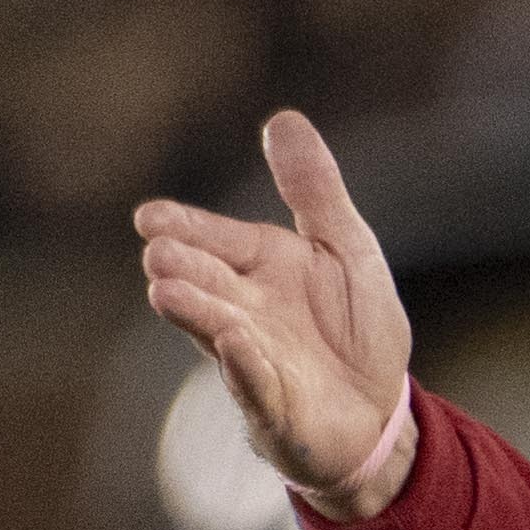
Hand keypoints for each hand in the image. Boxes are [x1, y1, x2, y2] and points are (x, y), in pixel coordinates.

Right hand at [135, 111, 416, 520]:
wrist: (379, 410)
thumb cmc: (354, 327)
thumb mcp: (346, 248)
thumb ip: (315, 191)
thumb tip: (283, 119)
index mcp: (258, 267)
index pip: (214, 239)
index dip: (184, 228)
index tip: (151, 217)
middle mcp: (244, 311)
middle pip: (207, 284)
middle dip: (183, 269)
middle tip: (157, 253)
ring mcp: (254, 361)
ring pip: (219, 333)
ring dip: (197, 314)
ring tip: (167, 291)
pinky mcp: (275, 409)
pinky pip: (258, 387)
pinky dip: (247, 367)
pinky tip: (235, 344)